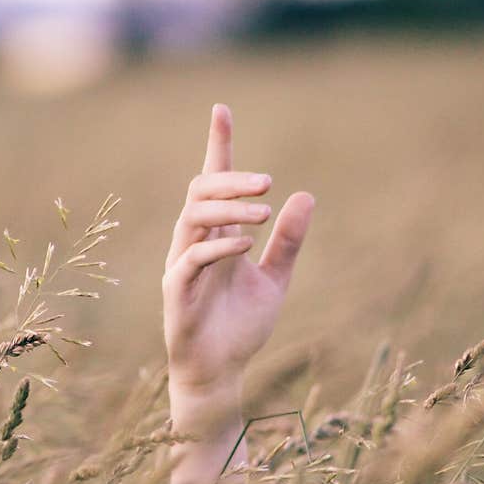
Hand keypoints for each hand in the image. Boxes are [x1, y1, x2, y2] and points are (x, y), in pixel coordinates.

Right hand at [163, 104, 314, 393]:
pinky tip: (247, 244)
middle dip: (231, 178)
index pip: (213, 182)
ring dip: (228, 207)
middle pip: (202, 191)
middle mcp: (195, 242)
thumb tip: (306, 196)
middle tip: (269, 181)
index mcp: (217, 235)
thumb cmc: (241, 326)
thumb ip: (288, 241)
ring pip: (192, 216)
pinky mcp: (177, 291)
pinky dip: (218, 246)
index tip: (222, 110)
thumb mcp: (275, 279)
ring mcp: (182, 264)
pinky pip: (191, 259)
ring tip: (265, 208)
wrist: (222, 372)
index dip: (218, 146)